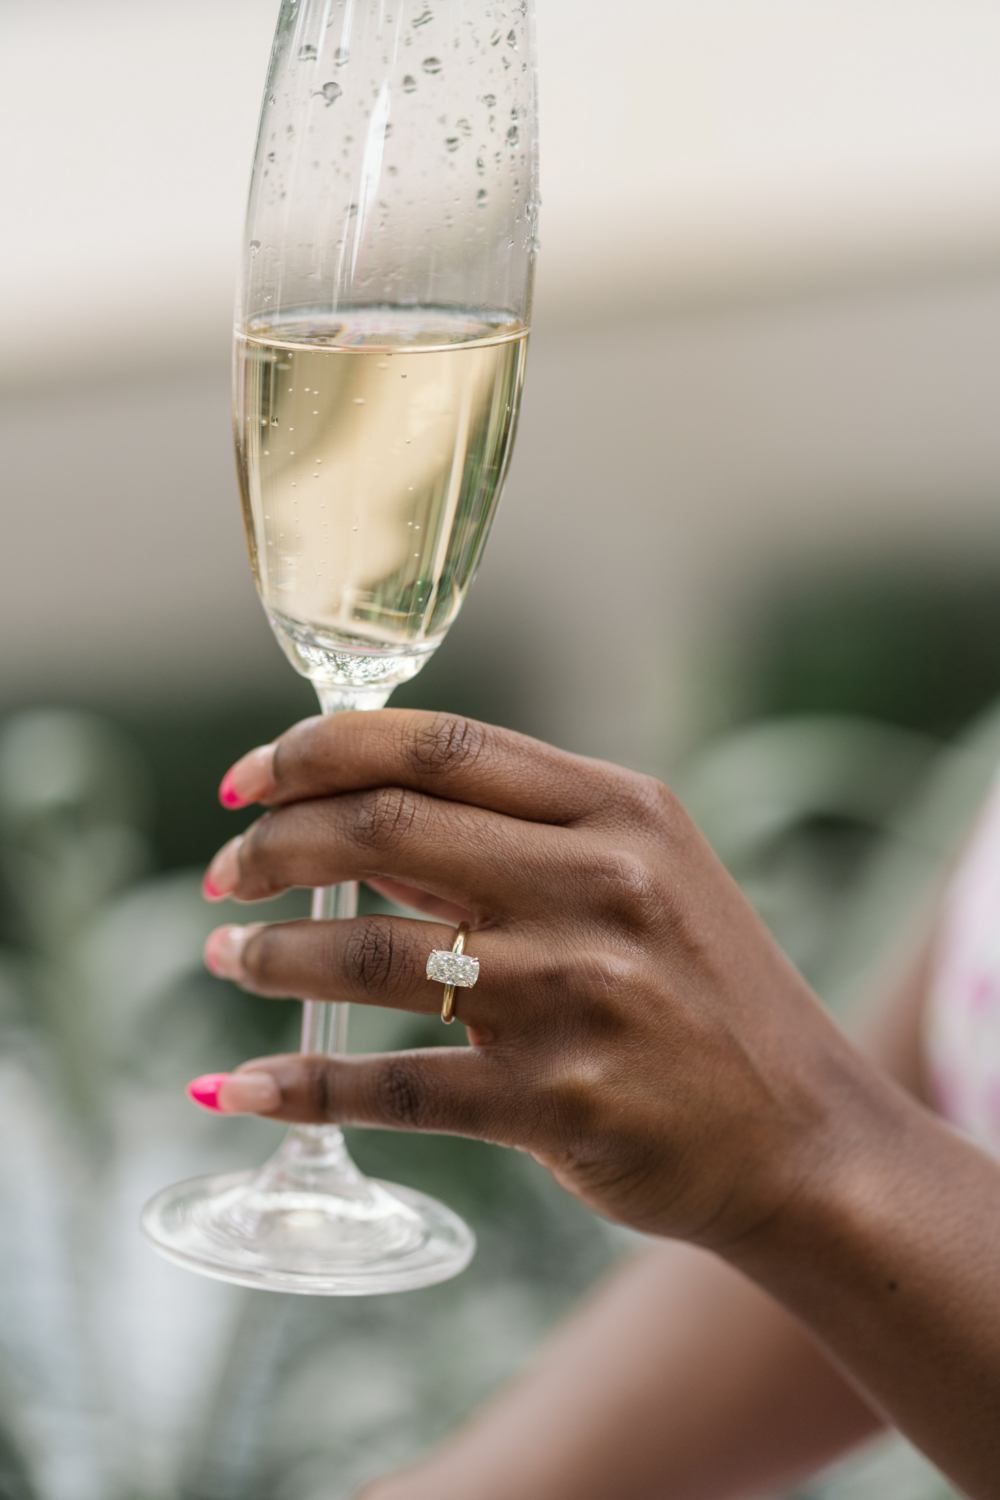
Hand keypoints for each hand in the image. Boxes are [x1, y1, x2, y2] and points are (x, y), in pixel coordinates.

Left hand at [196, 709, 890, 1249]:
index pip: (437, 746)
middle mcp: (600, 887)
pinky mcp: (557, 1104)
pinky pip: (395, 1087)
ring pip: (373, 956)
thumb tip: (355, 814)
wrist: (802, 1135)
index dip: (317, 752)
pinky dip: (300, 1085)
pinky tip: (238, 1086)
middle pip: (385, 830)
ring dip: (271, 955)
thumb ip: (518, 834)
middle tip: (219, 876)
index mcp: (621, 810)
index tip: (247, 782)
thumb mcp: (645, 874)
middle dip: (272, 846)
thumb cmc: (704, 989)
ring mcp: (577, 997)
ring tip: (224, 958)